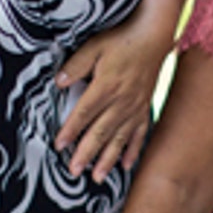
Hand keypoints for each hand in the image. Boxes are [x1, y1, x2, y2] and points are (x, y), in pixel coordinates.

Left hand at [54, 22, 169, 181]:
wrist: (153, 35)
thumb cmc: (122, 39)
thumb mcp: (94, 46)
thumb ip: (76, 65)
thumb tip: (58, 82)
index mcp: (106, 85)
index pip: (84, 112)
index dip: (70, 130)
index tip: (59, 145)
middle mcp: (121, 101)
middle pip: (100, 131)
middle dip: (86, 153)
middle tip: (74, 171)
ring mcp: (135, 107)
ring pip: (119, 138)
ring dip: (107, 159)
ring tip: (97, 177)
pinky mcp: (144, 107)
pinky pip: (139, 134)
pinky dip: (132, 150)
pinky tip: (125, 165)